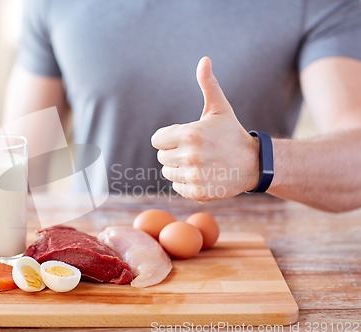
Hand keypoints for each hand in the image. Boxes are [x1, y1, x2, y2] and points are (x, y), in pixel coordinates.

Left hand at [151, 56, 258, 201]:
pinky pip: (177, 187)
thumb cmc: (231, 133)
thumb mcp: (220, 108)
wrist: (254, 163)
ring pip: (167, 172)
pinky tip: (202, 175)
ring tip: (199, 163)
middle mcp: (190, 156)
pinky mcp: (197, 192)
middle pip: (161, 157)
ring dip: (179, 168)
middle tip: (194, 151)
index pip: (157, 140)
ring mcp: (194, 176)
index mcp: (190, 134)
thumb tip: (204, 59)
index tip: (184, 137)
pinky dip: (185, 183)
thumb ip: (208, 85)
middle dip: (174, 152)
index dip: (168, 138)